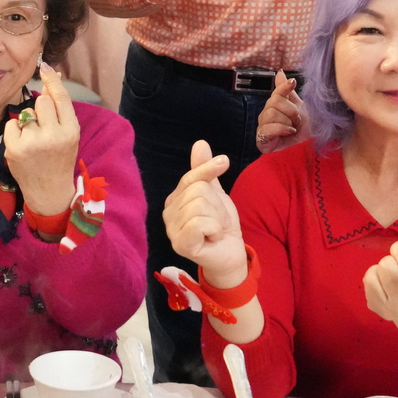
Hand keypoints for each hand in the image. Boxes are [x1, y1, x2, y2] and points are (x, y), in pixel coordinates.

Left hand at [3, 63, 79, 216]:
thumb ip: (61, 109)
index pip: (60, 97)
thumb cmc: (59, 158)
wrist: (49, 191)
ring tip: (34, 140)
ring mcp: (32, 143)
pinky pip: (12, 123)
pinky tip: (23, 144)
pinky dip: (15, 131)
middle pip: (41, 101)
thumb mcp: (68, 134)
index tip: (45, 66)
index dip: (52, 80)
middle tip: (44, 126)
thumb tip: (52, 77)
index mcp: (71, 131)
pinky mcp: (14, 149)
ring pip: (26, 112)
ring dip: (28, 121)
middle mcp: (53, 135)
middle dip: (41, 108)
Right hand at [162, 140, 245, 285]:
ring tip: (215, 230)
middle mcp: (168, 214)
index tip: (224, 162)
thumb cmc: (220, 225)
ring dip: (218, 218)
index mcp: (174, 200)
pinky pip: (200, 222)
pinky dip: (214, 228)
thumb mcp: (216, 194)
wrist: (230, 254)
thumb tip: (200, 143)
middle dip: (217, 205)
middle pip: (198, 190)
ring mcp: (172, 230)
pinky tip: (212, 237)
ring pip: (200, 205)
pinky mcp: (181, 244)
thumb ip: (204, 171)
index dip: (208, 169)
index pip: (190, 177)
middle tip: (218, 221)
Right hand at [255, 71, 306, 153]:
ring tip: (293, 127)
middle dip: (290, 110)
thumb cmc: (301, 127)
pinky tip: (290, 132)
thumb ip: (288, 91)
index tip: (293, 83)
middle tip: (298, 119)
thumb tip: (280, 72)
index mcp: (275, 104)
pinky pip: (268, 128)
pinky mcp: (261, 139)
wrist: (304, 146)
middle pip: (274, 102)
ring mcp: (263, 125)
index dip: (284, 87)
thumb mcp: (298, 106)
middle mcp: (267, 113)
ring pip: (271, 114)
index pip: (277, 91)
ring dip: (287, 121)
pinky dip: (281, 129)